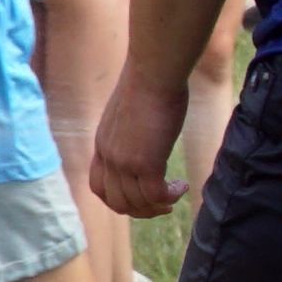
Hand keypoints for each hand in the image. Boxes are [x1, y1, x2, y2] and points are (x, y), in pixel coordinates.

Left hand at [89, 68, 190, 219]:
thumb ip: (132, 126)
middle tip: (164, 204)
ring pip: (137, 203)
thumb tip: (147, 126)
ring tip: (177, 193)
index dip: (119, 199)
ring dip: (158, 206)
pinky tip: (183, 186)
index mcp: (103, 144)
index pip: (99, 186)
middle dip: (141, 210)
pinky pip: (156, 195)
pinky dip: (170, 197)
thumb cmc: (150, 80)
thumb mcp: (132, 109)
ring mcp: (125, 161)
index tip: (141, 196)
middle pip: (117, 202)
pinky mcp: (146, 162)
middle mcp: (109, 156)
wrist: (154, 71)